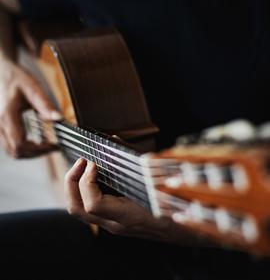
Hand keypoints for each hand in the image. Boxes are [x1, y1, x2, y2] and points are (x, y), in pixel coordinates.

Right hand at [0, 59, 61, 157]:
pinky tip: (37, 141)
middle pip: (16, 152)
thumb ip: (45, 105)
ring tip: (47, 145)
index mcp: (7, 115)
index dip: (39, 150)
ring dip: (30, 153)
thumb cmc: (16, 78)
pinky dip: (24, 148)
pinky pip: (10, 146)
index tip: (55, 145)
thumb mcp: (33, 88)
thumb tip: (59, 118)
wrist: (0, 71)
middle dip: (37, 153)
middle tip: (53, 147)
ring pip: (12, 152)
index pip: (21, 144)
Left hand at [64, 158, 194, 242]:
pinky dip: (83, 190)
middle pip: (77, 209)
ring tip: (82, 167)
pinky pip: (87, 207)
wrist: (178, 230)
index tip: (94, 163)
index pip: (94, 204)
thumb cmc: (171, 207)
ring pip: (78, 211)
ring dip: (74, 186)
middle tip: (81, 161)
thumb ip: (135, 161)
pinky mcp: (111, 220)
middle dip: (71, 182)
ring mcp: (110, 223)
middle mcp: (114, 222)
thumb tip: (115, 140)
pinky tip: (92, 176)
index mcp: (127, 215)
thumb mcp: (156, 182)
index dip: (88, 181)